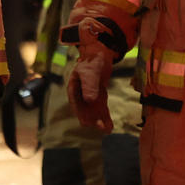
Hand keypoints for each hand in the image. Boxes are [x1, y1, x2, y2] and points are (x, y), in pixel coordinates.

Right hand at [66, 17, 122, 133]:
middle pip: (84, 112)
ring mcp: (89, 98)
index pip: (76, 104)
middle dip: (91, 120)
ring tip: (108, 129)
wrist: (100, 55)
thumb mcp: (91, 72)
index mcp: (73, 89)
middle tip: (101, 127)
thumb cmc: (92, 61)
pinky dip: (105, 117)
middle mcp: (80, 96)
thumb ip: (90, 85)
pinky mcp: (98, 98)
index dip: (81, 113)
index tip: (88, 122)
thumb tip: (89, 101)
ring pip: (93, 114)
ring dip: (99, 121)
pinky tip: (110, 126)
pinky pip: (101, 110)